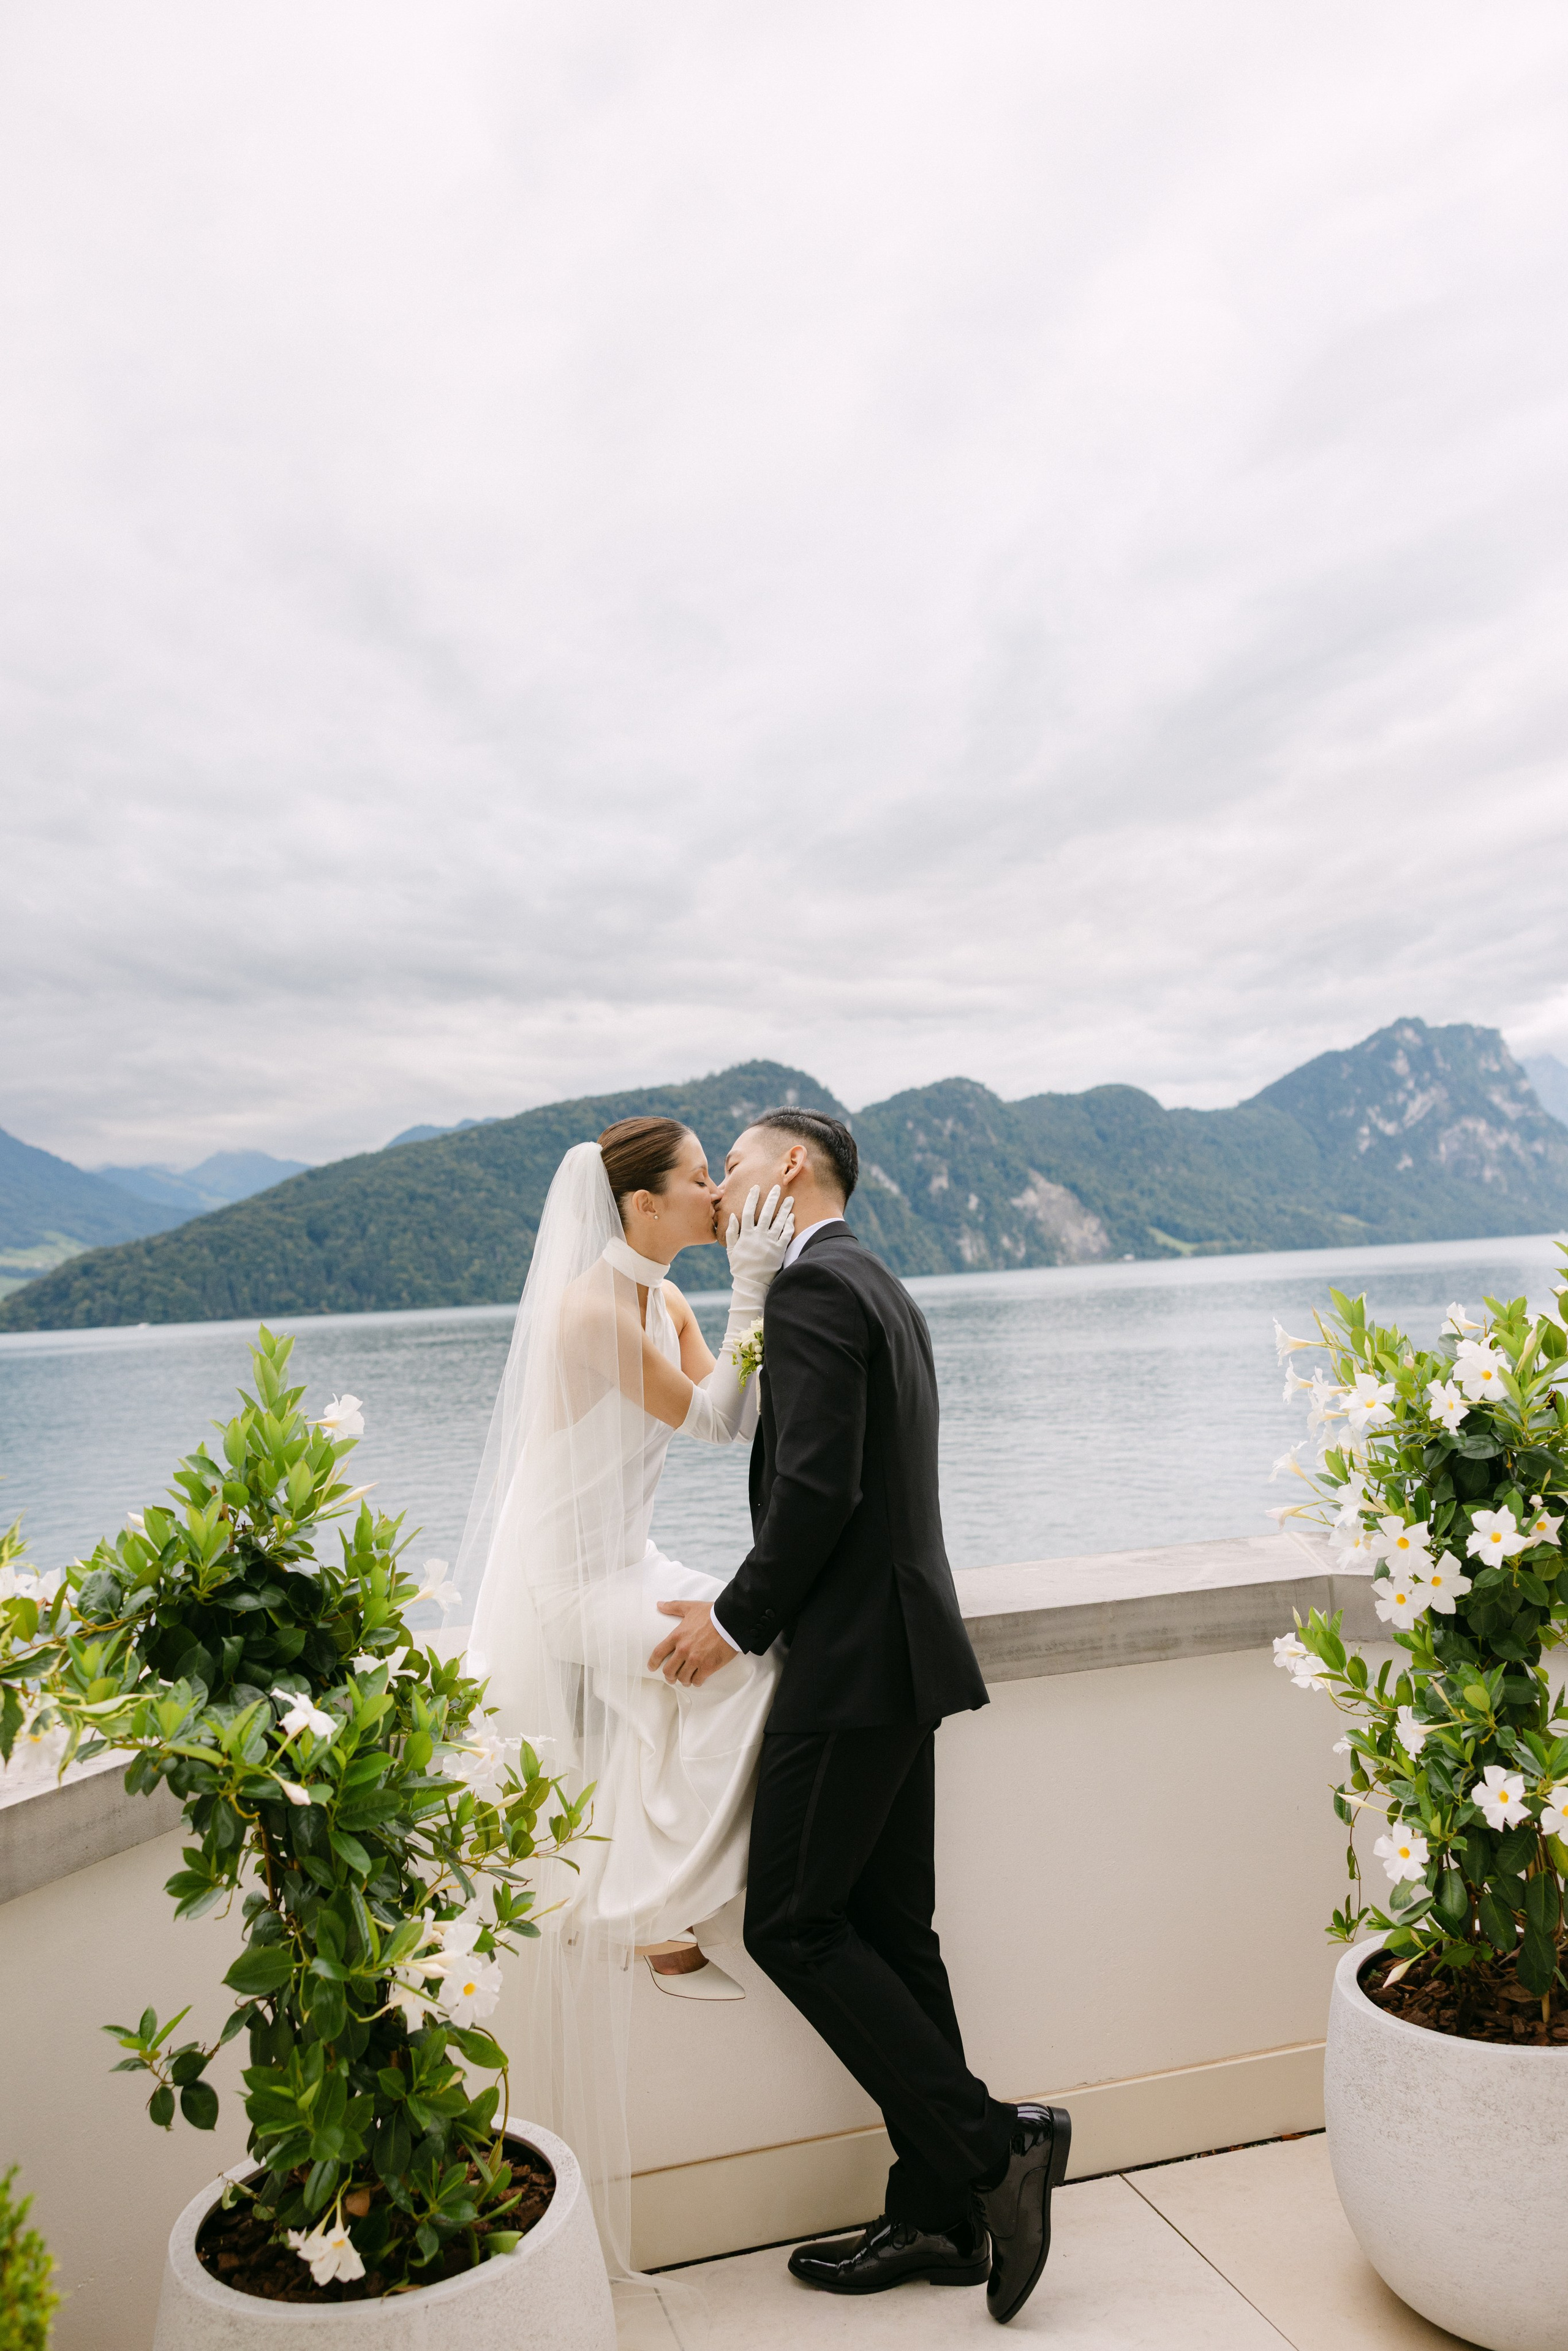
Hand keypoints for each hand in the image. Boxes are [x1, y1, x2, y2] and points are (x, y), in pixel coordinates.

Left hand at [648, 1600, 733, 1686]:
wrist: (731, 1620)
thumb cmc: (712, 1613)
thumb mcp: (690, 1607)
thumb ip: (673, 1607)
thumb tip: (659, 1604)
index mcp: (677, 1636)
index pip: (658, 1653)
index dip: (653, 1663)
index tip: (652, 1667)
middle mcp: (683, 1650)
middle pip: (669, 1670)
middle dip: (669, 1676)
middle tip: (672, 1677)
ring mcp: (695, 1659)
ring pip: (683, 1678)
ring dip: (684, 1680)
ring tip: (686, 1680)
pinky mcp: (708, 1667)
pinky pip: (697, 1681)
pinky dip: (696, 1682)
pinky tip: (698, 1680)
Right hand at [725, 1184, 794, 1313]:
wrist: (752, 1284)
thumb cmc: (740, 1266)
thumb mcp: (731, 1250)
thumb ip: (731, 1233)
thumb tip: (732, 1216)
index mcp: (746, 1236)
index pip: (748, 1212)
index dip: (752, 1199)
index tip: (755, 1187)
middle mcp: (759, 1237)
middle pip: (766, 1213)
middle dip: (771, 1198)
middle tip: (776, 1187)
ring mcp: (770, 1243)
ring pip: (779, 1222)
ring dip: (785, 1209)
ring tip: (789, 1198)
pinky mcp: (779, 1250)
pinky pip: (786, 1235)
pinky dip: (789, 1225)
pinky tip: (792, 1216)